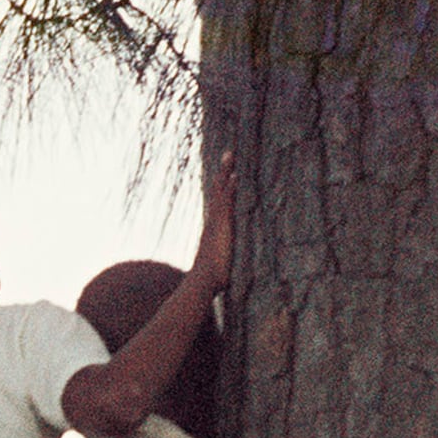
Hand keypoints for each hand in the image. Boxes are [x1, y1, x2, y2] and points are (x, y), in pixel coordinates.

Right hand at [190, 153, 236, 295]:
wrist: (202, 284)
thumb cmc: (211, 281)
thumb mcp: (218, 268)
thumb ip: (221, 264)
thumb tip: (222, 271)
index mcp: (214, 229)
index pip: (220, 203)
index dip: (223, 187)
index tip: (228, 172)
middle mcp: (212, 222)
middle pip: (218, 192)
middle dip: (223, 173)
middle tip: (228, 154)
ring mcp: (215, 223)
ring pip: (220, 192)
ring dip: (225, 173)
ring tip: (229, 155)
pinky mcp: (220, 226)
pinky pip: (226, 202)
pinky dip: (229, 188)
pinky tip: (234, 176)